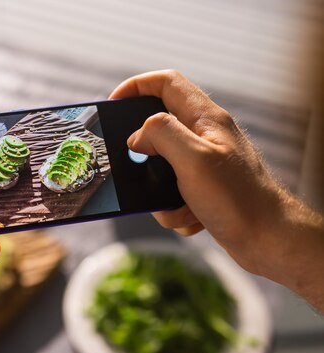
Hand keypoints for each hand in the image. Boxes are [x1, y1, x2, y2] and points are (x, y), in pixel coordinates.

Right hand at [109, 70, 323, 307]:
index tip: (112, 105)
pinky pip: (173, 193)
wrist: (268, 240)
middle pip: (159, 128)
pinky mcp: (205, 188)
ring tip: (173, 205)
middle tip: (135, 169)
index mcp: (205, 119)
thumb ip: (161, 135)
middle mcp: (206, 136)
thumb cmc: (238, 199)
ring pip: (161, 167)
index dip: (135, 86)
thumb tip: (137, 137)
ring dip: (157, 191)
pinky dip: (174, 209)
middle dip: (143, 154)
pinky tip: (192, 218)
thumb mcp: (193, 158)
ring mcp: (206, 163)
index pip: (166, 83)